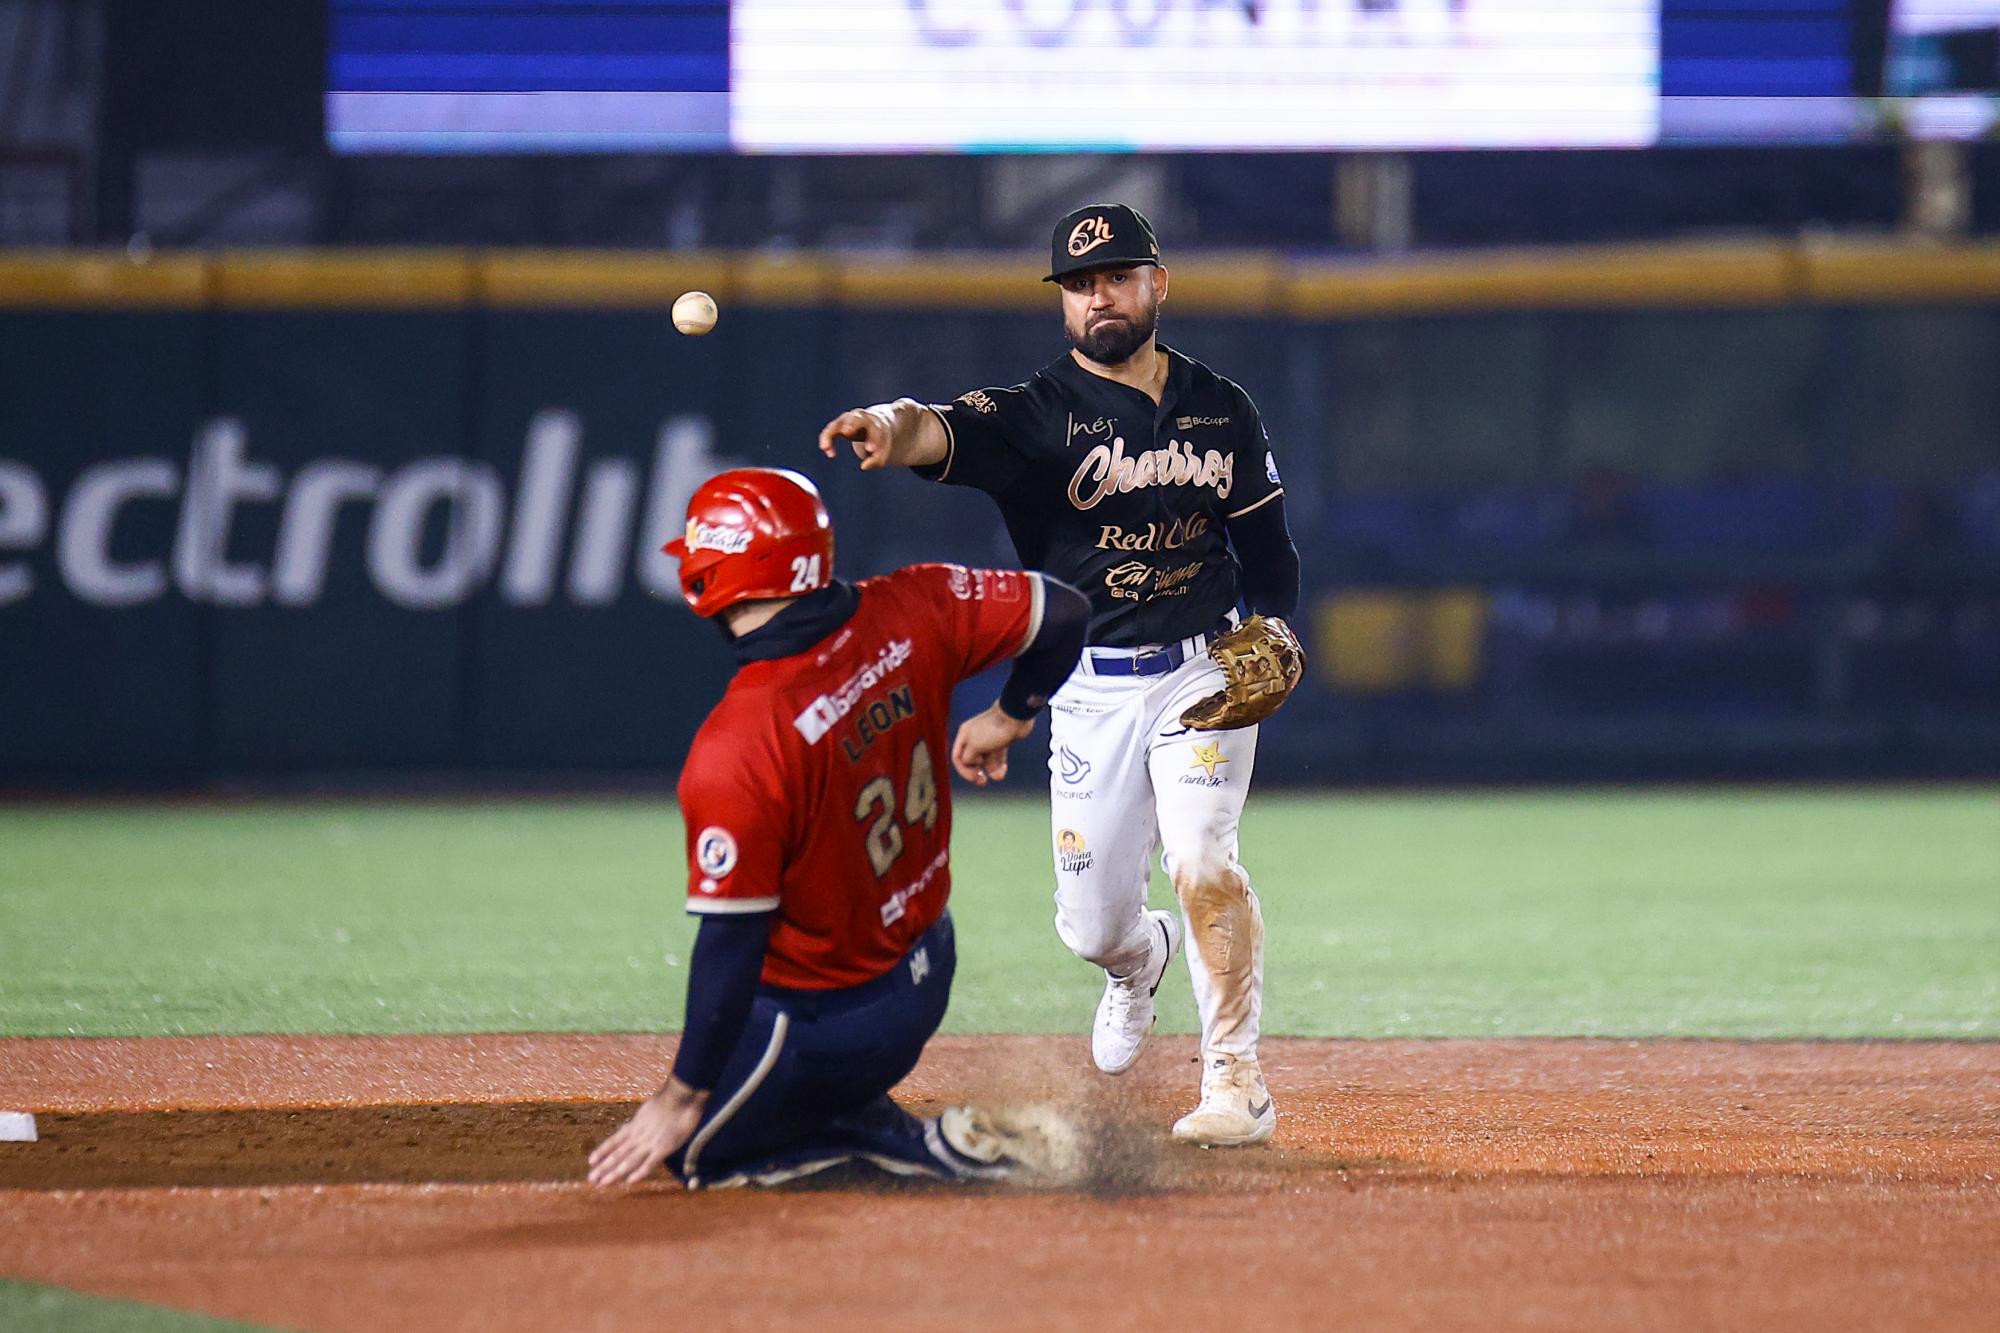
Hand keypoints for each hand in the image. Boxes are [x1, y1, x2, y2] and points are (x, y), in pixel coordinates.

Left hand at [587, 1079, 708, 1185]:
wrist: (681, 1095)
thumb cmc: (669, 1099)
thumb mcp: (648, 1109)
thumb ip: (641, 1120)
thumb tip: (633, 1125)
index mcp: (634, 1125)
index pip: (614, 1141)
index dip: (602, 1151)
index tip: (591, 1161)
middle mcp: (638, 1135)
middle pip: (618, 1153)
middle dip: (604, 1167)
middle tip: (592, 1179)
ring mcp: (650, 1142)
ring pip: (629, 1160)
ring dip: (615, 1172)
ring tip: (603, 1183)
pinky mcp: (664, 1147)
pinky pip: (649, 1163)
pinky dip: (639, 1173)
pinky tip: (629, 1181)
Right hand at [817, 405, 896, 470]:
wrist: (874, 424)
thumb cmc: (879, 440)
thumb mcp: (882, 450)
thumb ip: (876, 460)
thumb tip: (864, 466)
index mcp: (875, 423)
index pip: (875, 429)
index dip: (873, 438)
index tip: (871, 450)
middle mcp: (860, 417)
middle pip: (856, 418)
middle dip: (852, 424)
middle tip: (847, 432)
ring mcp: (847, 419)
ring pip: (837, 424)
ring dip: (830, 434)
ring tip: (825, 448)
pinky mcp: (837, 425)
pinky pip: (828, 431)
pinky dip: (825, 439)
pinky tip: (826, 451)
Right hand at [951, 704, 1036, 785]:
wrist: (1015, 716)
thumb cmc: (992, 730)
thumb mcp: (974, 746)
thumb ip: (967, 758)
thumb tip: (970, 764)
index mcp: (964, 736)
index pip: (957, 757)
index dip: (963, 770)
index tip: (973, 777)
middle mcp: (974, 738)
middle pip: (970, 761)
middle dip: (975, 773)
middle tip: (982, 782)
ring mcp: (988, 741)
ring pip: (985, 761)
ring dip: (991, 771)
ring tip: (998, 776)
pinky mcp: (1001, 742)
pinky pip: (997, 759)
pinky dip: (999, 766)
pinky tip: (1003, 770)